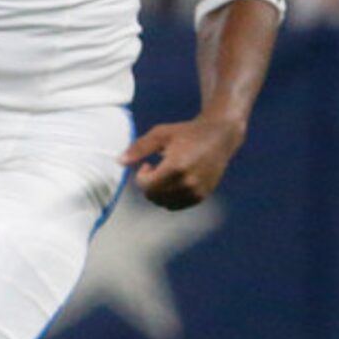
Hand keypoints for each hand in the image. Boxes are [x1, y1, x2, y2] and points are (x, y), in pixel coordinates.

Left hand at [121, 116, 244, 209]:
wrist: (219, 136)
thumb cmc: (186, 133)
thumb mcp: (160, 134)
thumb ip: (138, 148)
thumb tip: (119, 161)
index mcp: (176, 168)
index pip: (146, 186)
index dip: (141, 176)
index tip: (148, 164)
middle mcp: (188, 183)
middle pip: (154, 197)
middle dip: (149, 185)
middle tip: (156, 169)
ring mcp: (197, 191)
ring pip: (165, 204)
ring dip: (159, 192)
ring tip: (166, 174)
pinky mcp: (203, 195)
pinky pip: (177, 206)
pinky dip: (171, 197)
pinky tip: (175, 181)